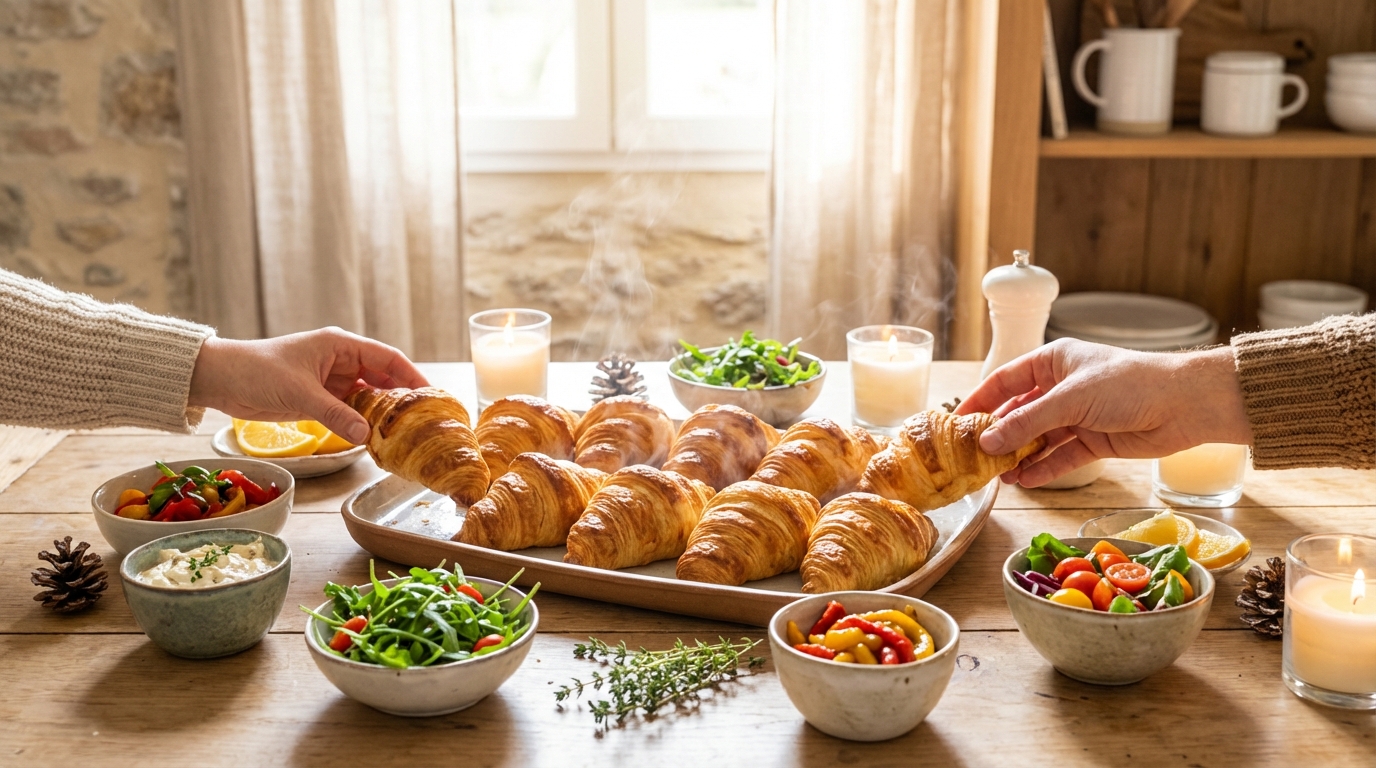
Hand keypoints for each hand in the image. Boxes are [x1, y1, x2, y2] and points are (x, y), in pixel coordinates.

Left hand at [189, 327, 428, 444]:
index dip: (412, 375)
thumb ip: (335, 414)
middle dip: (401, 397)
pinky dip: (362, 421)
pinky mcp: (319, 397)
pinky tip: (373, 436)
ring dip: (381, 412)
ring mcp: (330, 379)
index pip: (387, 358)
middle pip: (382, 377)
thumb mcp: (299, 393)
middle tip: (423, 419)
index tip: (432, 394)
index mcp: (339, 345)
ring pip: (367, 396)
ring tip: (403, 432)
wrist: (220, 378)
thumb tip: (366, 434)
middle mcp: (340, 360)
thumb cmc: (257, 371)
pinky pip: (350, 409)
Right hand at [955, 339, 1251, 486]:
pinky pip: (1059, 457)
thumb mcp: (1070, 399)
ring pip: (1037, 439)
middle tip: (973, 457)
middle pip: (1018, 413)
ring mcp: (1077, 416)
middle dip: (997, 435)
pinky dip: (1042, 469)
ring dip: (1018, 456)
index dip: (979, 401)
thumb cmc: (1130, 383)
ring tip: (996, 475)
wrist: (1185, 404)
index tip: (955, 423)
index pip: (1004, 381)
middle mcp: (1061, 388)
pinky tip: (1024, 481)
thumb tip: (989, 442)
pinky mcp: (1093, 441)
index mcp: (1053, 362)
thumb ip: (1027, 423)